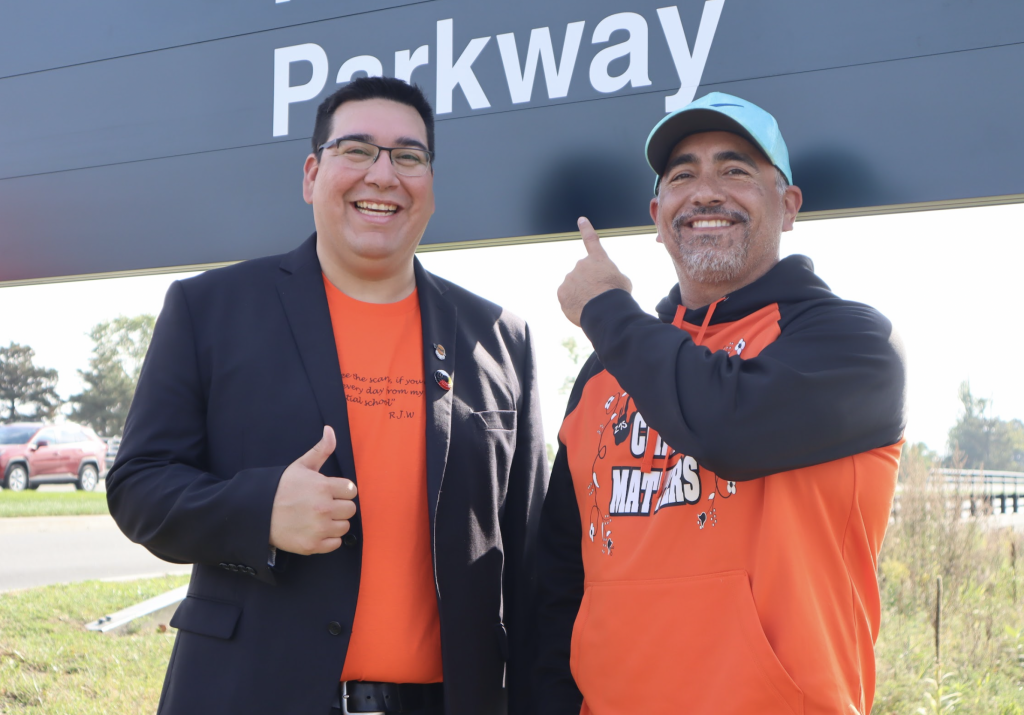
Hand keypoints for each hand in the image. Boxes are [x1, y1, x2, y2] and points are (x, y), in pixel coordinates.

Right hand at [269, 426, 357, 554]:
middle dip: (340, 507)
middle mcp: (324, 508)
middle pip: (350, 510)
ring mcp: (318, 529)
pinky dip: (328, 540)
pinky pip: (335, 544)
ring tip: (319, 518)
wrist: (257, 512)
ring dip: (335, 523)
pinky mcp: (312, 546)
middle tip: (324, 506)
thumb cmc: (281, 488)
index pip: (351, 490)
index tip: (331, 492)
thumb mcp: (301, 466)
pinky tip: (316, 531)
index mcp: (323, 487)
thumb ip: (321, 450)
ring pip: (344, 527)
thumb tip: (330, 430)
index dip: (342, 491)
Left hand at [557, 217, 631, 325]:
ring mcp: (570, 278)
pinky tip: (582, 309)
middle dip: (588, 284)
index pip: (592, 240)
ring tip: (592, 304)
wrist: (605, 309)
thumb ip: (610, 276)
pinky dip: (573, 303)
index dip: (586, 229)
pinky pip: (567, 298)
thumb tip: (604, 281)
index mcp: (598, 259)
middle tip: (598, 296)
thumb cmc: (617, 295)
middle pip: (583, 275)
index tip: (581, 220)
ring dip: (581, 294)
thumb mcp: (622, 281)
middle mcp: (581, 265)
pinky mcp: (561, 292)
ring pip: (574, 287)